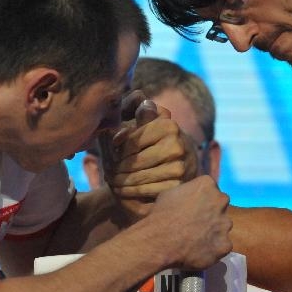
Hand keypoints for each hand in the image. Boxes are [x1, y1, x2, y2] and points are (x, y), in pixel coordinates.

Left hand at [101, 92, 198, 220]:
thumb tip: (140, 100)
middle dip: (118, 167)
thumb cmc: (156, 139)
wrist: (183, 161)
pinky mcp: (178, 185)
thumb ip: (137, 109)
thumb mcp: (147, 122)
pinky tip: (124, 189)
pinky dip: (132, 191)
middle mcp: (177, 145)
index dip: (117, 148)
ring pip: (140, 176)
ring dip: (122, 181)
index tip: (110, 153)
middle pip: (135, 160)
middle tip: (108, 172)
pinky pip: (148, 190)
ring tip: (113, 181)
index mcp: (168, 126)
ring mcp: (180, 167)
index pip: (132, 141)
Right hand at [146, 176, 232, 269]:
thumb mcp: (170, 193)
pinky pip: (222, 245)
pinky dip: (213, 248)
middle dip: (211, 212)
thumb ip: (187, 192)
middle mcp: (221, 201)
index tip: (193, 207)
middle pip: (220, 205)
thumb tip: (190, 197)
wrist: (160, 240)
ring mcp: (225, 224)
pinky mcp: (225, 244)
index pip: (210, 188)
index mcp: (207, 185)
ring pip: (222, 226)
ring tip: (196, 239)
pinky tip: (200, 251)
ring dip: (213, 230)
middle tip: (197, 222)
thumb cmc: (161, 214)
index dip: (202, 199)